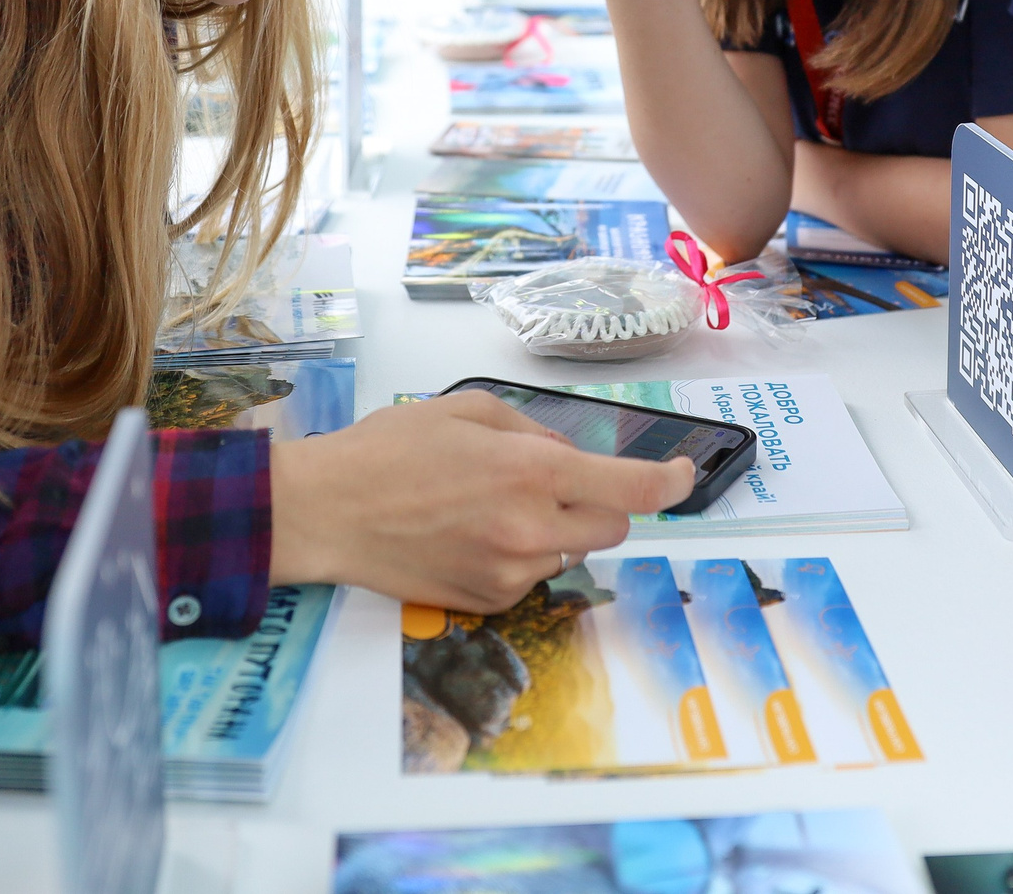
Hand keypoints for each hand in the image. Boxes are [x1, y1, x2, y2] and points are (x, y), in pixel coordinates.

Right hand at [269, 391, 692, 610]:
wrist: (327, 512)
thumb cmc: (387, 451)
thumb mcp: (468, 410)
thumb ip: (533, 432)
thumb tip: (570, 460)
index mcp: (530, 471)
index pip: (632, 489)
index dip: (671, 482)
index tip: (685, 475)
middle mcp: (530, 528)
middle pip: (612, 527)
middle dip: (597, 504)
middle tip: (551, 484)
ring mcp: (511, 572)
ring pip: (571, 554)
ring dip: (556, 531)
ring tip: (493, 507)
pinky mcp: (489, 602)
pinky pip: (533, 577)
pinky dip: (520, 556)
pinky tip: (472, 535)